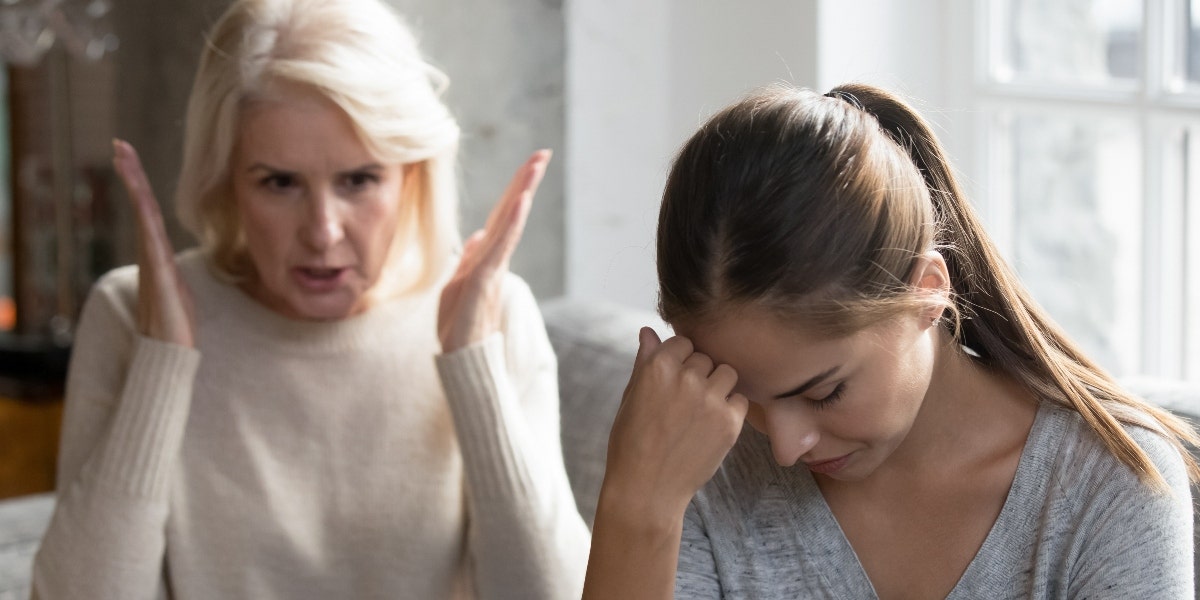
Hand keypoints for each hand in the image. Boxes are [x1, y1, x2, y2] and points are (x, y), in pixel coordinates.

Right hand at [112, 139, 195, 346]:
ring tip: (123, 156)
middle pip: (142, 206)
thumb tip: (174, 270)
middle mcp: (151, 255)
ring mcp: (152, 263)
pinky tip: (140, 196)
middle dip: (131, 175)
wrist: (168, 354)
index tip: (130, 159)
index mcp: (158, 256)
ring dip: (135, 185)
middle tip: (120, 144)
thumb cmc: (176, 327)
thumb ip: (174, 277)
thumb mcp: (179, 292)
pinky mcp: (158, 275)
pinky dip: (144, 214)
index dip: (142, 186)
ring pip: (144, 216)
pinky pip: (151, 238)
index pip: (150, 214)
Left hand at [437, 150, 548, 352]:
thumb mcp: (455, 288)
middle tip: (543, 153)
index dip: (513, 190)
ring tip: (535, 167)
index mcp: (485, 259)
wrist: (460, 363)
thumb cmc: (459, 330)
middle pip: (509, 214)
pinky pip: (498, 248)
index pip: (500, 218)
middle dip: (525, 182)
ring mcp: (491, 271)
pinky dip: (510, 224)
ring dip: (521, 194)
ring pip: (508, 225)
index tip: (530, 162)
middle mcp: (492, 261)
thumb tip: (477, 236)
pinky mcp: (484, 284)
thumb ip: (468, 261)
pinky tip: (520, 203)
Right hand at [599, 328, 748, 523]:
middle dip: (698, 375)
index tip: (673, 383)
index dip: (679, 361)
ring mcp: (710, 399)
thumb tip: (648, 331)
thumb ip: (644, 361)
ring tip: (700, 412)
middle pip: (706, 358)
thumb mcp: (630, 397)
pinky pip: (740, 400)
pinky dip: (730, 410)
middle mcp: (685, 377)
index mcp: (657, 367)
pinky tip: (710, 427)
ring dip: (718, 387)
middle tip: (684, 404)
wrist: (646, 489)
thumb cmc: (632, 443)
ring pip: (727, 374)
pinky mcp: (729, 422)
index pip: (683, 342)